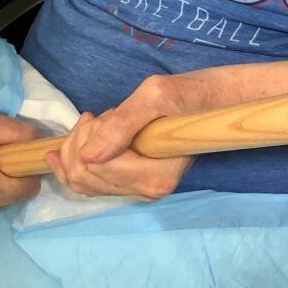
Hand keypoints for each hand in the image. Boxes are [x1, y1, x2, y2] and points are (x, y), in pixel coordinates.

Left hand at [44, 74, 203, 200]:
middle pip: (85, 177)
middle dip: (79, 142)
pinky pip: (90, 183)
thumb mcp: (155, 95)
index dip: (91, 136)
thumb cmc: (188, 95)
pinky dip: (79, 161)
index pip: (98, 166)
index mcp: (158, 176)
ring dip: (78, 149)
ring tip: (99, 124)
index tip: (108, 112)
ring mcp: (140, 191)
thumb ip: (122, 124)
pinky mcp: (133, 186)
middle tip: (98, 116)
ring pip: (83, 183)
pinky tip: (83, 142)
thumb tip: (89, 155)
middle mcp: (149, 191)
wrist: (209, 103)